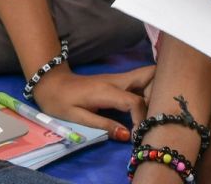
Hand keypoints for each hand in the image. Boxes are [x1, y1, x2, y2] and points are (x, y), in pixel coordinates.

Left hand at [32, 65, 153, 139]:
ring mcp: (118, 78)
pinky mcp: (118, 80)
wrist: (51, 83)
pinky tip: (147, 106)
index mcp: (106, 90)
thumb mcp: (78, 118)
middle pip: (149, 74)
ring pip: (147, 75)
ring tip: (153, 111)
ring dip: (155, 90)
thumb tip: (127, 136)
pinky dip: (148, 90)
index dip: (141, 118)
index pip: (135, 101)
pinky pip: (140, 81)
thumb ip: (104, 125)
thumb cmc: (61, 102)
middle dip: (159, 92)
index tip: (137, 134)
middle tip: (156, 113)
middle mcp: (117, 80)